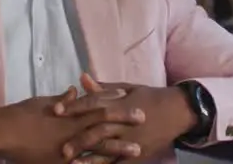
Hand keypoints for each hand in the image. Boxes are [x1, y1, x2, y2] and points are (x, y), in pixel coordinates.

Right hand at [0, 89, 143, 163]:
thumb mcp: (43, 102)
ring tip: (138, 150)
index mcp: (68, 112)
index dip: (113, 100)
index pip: (96, 104)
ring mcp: (68, 149)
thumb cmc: (22, 115)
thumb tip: (74, 91)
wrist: (4, 133)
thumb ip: (62, 99)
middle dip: (124, 122)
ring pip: (99, 149)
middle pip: (103, 124)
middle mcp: (71, 129)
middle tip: (144, 118)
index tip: (129, 96)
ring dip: (120, 149)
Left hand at [55, 74, 197, 162]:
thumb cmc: (149, 97)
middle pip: (98, 131)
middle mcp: (124, 122)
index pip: (94, 104)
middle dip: (79, 139)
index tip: (56, 110)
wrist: (177, 111)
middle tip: (61, 148)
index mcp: (120, 103)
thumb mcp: (128, 88)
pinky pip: (119, 163)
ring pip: (107, 150)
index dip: (74, 107)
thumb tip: (82, 77)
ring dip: (89, 158)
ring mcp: (132, 140)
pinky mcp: (138, 154)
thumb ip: (103, 87)